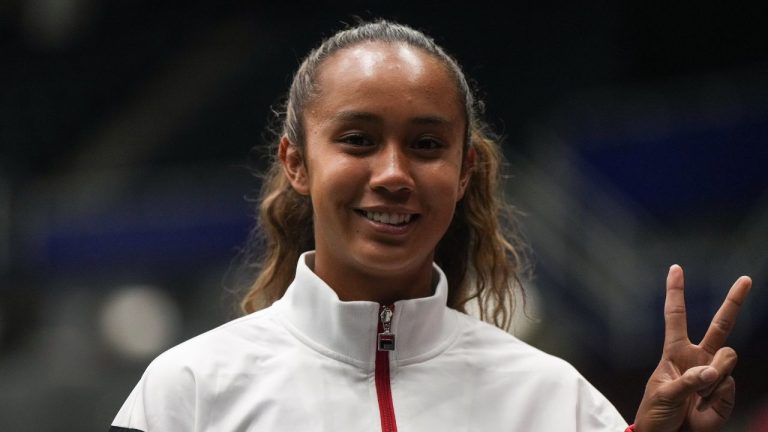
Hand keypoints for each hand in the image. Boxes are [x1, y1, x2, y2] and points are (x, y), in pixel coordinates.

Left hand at [634, 265, 751, 431]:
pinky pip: (728, 385)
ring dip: (713, 377)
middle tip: (745, 279)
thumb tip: (713, 372)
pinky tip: (704, 408)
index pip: (675, 316)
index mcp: (675, 352)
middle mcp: (698, 358)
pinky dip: (716, 399)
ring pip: (728, 357)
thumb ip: (688, 382)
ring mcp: (715, 374)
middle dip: (734, 301)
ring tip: (698, 395)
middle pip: (719, 325)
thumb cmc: (657, 414)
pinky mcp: (726, 392)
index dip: (675, 292)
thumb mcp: (663, 395)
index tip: (675, 268)